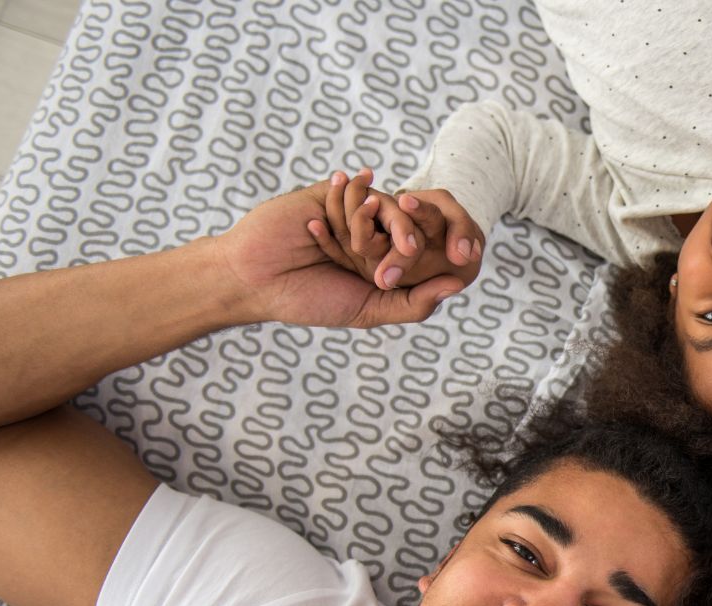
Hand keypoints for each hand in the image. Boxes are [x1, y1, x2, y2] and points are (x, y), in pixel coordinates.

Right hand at [212, 177, 466, 328]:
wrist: (254, 277)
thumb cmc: (309, 299)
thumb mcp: (368, 309)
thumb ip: (414, 303)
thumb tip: (457, 286)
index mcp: (387, 267)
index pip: (428, 258)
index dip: (437, 259)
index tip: (439, 267)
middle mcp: (376, 239)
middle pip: (414, 230)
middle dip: (404, 245)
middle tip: (380, 270)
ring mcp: (355, 215)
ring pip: (389, 209)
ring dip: (370, 229)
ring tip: (349, 250)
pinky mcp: (334, 194)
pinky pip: (360, 190)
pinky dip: (352, 201)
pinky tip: (326, 220)